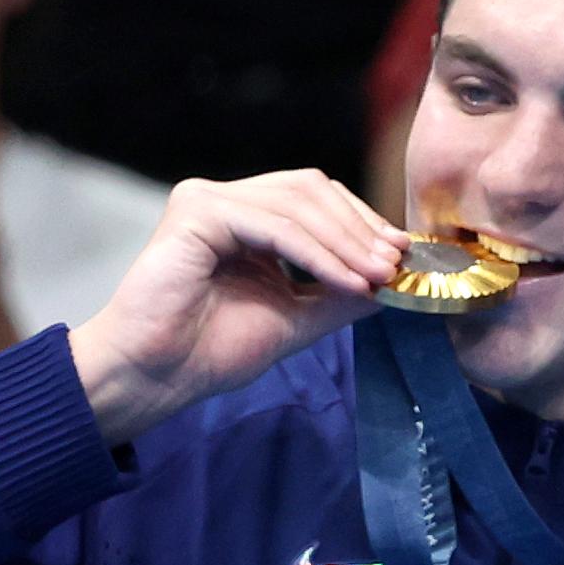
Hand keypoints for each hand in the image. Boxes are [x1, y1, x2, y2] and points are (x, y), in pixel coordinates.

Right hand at [70, 172, 405, 446]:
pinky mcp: (196, 212)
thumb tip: (391, 279)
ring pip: (297, 204)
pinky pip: (274, 226)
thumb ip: (339, 295)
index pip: (316, 199)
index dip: (362, 222)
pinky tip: (347, 281)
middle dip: (360, 228)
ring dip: (346, 242)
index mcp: (248, 219)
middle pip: (311, 191)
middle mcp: (226, 201)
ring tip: (377, 277)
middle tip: (395, 265)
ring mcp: (207, 201)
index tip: (402, 255)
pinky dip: (317, 254)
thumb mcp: (298, 317)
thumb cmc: (214, 349)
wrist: (161, 373)